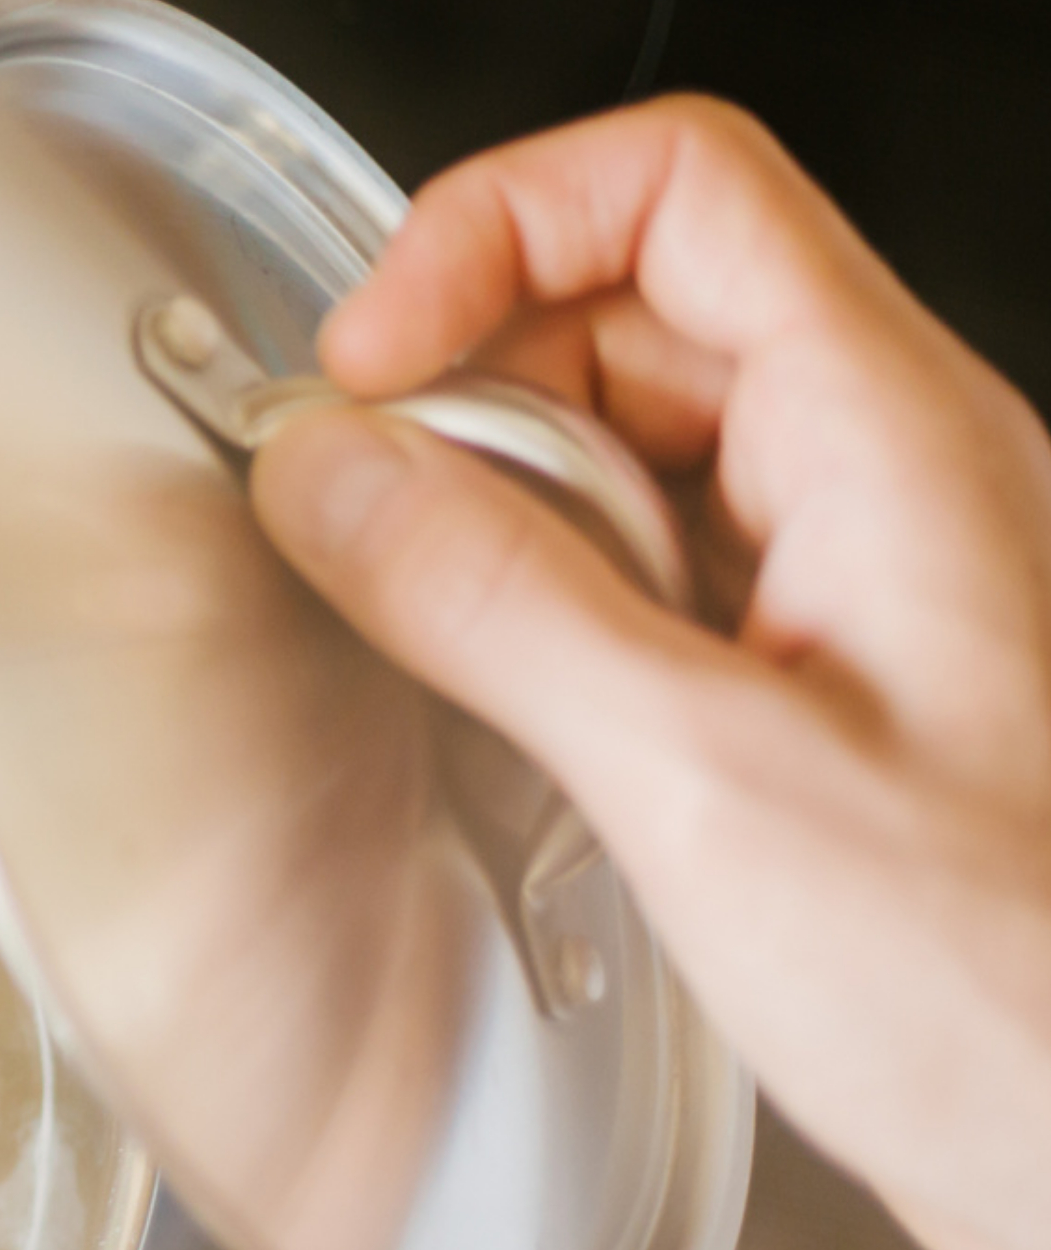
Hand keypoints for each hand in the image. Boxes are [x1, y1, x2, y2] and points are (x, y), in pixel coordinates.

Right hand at [250, 96, 1050, 1249]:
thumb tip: (332, 472)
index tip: (366, 370)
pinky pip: (668, 576)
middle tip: (366, 523)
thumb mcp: (703, 782)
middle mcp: (896, 480)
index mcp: (896, 442)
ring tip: (444, 640)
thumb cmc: (1009, 995)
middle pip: (640, 310)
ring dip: (509, 516)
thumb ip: (497, 603)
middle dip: (474, 395)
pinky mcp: (835, 685)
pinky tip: (523, 723)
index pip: (680, 189)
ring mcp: (870, 581)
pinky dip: (560, 613)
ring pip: (643, 448)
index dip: (495, 233)